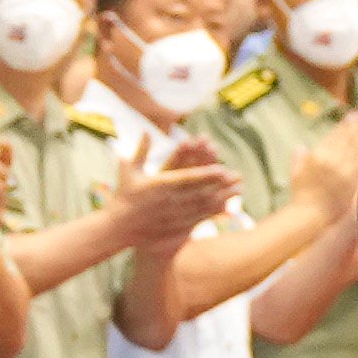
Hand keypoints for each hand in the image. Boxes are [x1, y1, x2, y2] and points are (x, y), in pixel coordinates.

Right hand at [113, 146, 235, 242]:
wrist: (119, 226)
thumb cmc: (124, 196)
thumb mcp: (129, 170)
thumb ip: (141, 150)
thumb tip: (147, 131)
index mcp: (159, 185)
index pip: (187, 178)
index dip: (206, 174)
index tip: (222, 169)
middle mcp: (169, 200)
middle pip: (200, 191)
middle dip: (221, 185)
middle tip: (238, 176)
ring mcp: (174, 214)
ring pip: (203, 205)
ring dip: (222, 197)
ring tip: (238, 190)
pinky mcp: (175, 224)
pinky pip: (199, 218)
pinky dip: (213, 212)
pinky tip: (227, 206)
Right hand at [287, 113, 357, 212]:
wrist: (311, 216)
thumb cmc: (301, 195)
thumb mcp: (296, 174)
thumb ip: (298, 158)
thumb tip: (300, 147)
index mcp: (318, 156)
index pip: (336, 135)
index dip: (346, 124)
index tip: (354, 115)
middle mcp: (332, 161)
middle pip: (349, 138)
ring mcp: (344, 172)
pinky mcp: (353, 183)